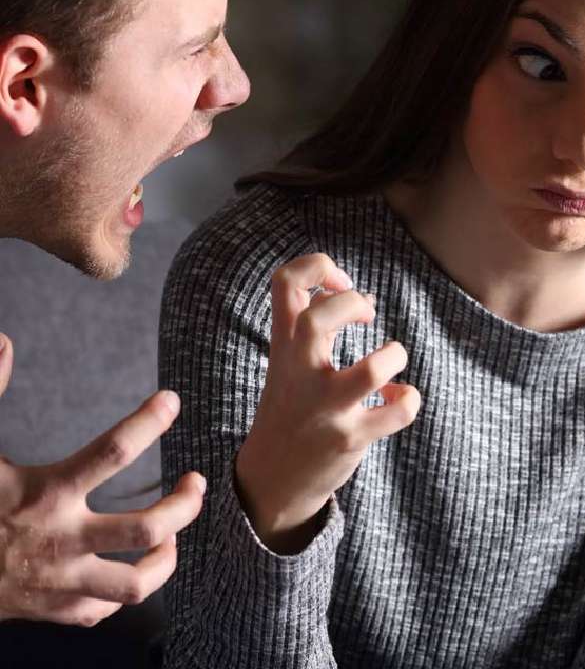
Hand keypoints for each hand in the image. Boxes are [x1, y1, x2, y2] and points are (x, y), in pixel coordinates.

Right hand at [0, 333, 205, 625]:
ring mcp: (61, 582)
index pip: (113, 452)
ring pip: (135, 583)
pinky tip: (134, 568)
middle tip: (198, 482)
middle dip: (183, 505)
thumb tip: (3, 341)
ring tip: (175, 535)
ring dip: (166, 559)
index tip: (171, 401)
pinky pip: (105, 608)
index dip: (149, 422)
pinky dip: (126, 590)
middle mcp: (62, 541)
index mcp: (46, 493)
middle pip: (144, 528)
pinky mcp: (55, 611)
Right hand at [235, 252, 420, 552]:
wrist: (273, 479)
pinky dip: (408, 398)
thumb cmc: (292, 405)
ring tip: (390, 360)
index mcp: (284, 344)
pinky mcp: (350, 439)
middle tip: (367, 317)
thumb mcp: (289, 360)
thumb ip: (314, 323)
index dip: (318, 266)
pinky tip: (396, 399)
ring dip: (393, 357)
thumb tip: (364, 295)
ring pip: (370, 373)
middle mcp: (300, 372)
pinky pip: (396, 412)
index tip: (341, 283)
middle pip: (318, 319)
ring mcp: (325, 408)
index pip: (284, 282)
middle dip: (352, 305)